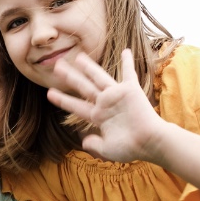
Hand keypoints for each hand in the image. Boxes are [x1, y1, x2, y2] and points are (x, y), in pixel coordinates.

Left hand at [47, 49, 167, 164]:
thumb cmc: (130, 148)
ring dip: (88, 66)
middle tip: (56, 66)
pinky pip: (128, 73)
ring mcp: (116, 95)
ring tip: (78, 56)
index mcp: (98, 117)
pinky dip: (127, 62)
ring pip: (98, 76)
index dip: (62, 99)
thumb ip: (93, 145)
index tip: (49, 93)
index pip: (76, 106)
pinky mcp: (131, 90)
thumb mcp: (107, 150)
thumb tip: (84, 142)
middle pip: (83, 87)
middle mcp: (105, 103)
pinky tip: (125, 51)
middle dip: (69, 77)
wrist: (150, 142)